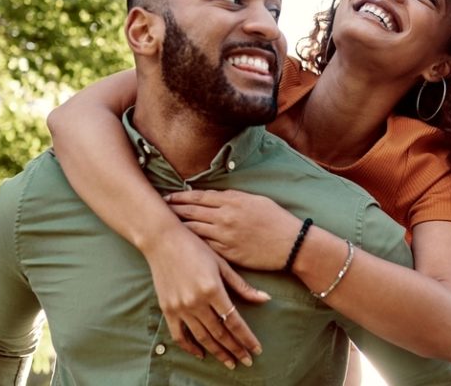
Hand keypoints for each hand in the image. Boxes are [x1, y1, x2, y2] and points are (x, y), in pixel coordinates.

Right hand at [140, 223, 269, 367]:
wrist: (162, 240)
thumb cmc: (195, 247)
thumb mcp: (222, 263)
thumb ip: (241, 286)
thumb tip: (265, 300)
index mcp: (212, 289)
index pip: (234, 321)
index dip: (246, 338)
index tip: (256, 350)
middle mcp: (196, 301)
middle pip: (220, 333)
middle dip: (235, 349)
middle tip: (247, 361)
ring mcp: (180, 307)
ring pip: (202, 337)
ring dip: (217, 352)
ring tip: (229, 362)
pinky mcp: (167, 309)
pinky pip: (179, 335)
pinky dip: (190, 347)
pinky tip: (201, 354)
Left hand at [164, 189, 303, 270]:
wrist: (291, 244)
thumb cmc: (276, 220)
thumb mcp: (255, 200)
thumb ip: (233, 197)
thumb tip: (214, 197)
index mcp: (232, 201)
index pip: (199, 197)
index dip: (181, 196)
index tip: (168, 197)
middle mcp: (225, 217)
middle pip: (191, 212)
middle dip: (173, 210)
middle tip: (158, 209)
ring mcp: (225, 236)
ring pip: (194, 230)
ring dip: (178, 227)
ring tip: (164, 226)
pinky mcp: (227, 253)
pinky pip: (204, 247)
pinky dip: (192, 244)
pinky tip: (182, 243)